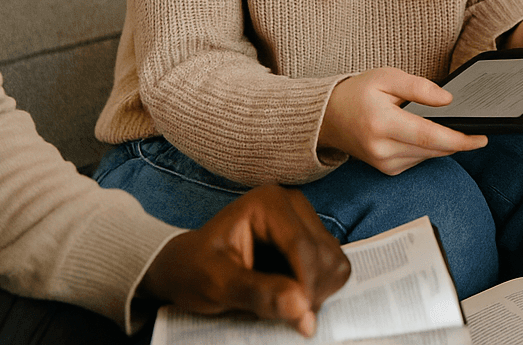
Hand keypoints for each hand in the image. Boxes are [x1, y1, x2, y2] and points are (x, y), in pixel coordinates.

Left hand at [140, 184, 351, 336]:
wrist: (187, 268)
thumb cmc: (193, 271)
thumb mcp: (217, 285)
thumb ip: (259, 294)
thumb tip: (302, 308)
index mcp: (268, 202)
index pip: (303, 245)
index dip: (306, 286)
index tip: (300, 319)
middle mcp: (293, 204)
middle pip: (325, 253)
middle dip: (312, 291)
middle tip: (285, 315)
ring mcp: (305, 219)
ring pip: (335, 261)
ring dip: (318, 292)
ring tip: (285, 305)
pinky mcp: (311, 237)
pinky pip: (332, 267)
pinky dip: (318, 289)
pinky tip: (291, 296)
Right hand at [320, 67, 486, 174]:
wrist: (328, 118)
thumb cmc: (358, 93)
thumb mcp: (387, 77)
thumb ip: (419, 88)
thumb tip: (448, 101)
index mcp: (382, 123)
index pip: (429, 136)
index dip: (459, 139)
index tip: (481, 138)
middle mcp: (382, 149)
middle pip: (433, 150)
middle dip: (458, 141)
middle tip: (477, 131)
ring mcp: (384, 163)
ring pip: (429, 156)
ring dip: (442, 143)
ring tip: (442, 123)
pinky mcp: (387, 170)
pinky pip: (419, 160)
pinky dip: (427, 148)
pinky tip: (423, 133)